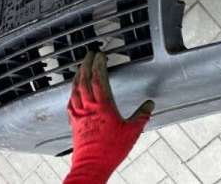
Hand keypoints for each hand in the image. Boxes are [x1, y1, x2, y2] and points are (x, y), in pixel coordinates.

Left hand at [63, 51, 153, 183]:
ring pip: (75, 90)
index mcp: (103, 106)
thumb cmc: (110, 150)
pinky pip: (70, 102)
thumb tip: (149, 104)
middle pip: (84, 80)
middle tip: (89, 54)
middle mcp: (89, 108)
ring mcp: (79, 115)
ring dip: (77, 76)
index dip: (99, 64)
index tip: (101, 54)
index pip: (98, 79)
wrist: (91, 166)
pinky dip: (72, 92)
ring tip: (80, 67)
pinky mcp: (74, 123)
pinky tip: (73, 91)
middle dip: (86, 64)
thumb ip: (142, 115)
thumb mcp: (132, 131)